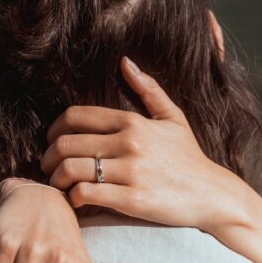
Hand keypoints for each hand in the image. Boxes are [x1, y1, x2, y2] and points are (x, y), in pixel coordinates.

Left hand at [40, 56, 249, 231]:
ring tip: (60, 185)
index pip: (76, 116)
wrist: (213, 194)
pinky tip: (77, 201)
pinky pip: (86, 194)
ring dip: (57, 179)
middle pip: (66, 143)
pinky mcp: (132, 199)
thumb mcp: (173, 118)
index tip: (52, 142)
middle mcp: (129, 143)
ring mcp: (131, 171)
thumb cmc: (189, 158)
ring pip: (71, 169)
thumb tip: (125, 62)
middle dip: (48, 157)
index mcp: (133, 121)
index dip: (54, 129)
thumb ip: (148, 89)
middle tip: (49, 167)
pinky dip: (73, 198)